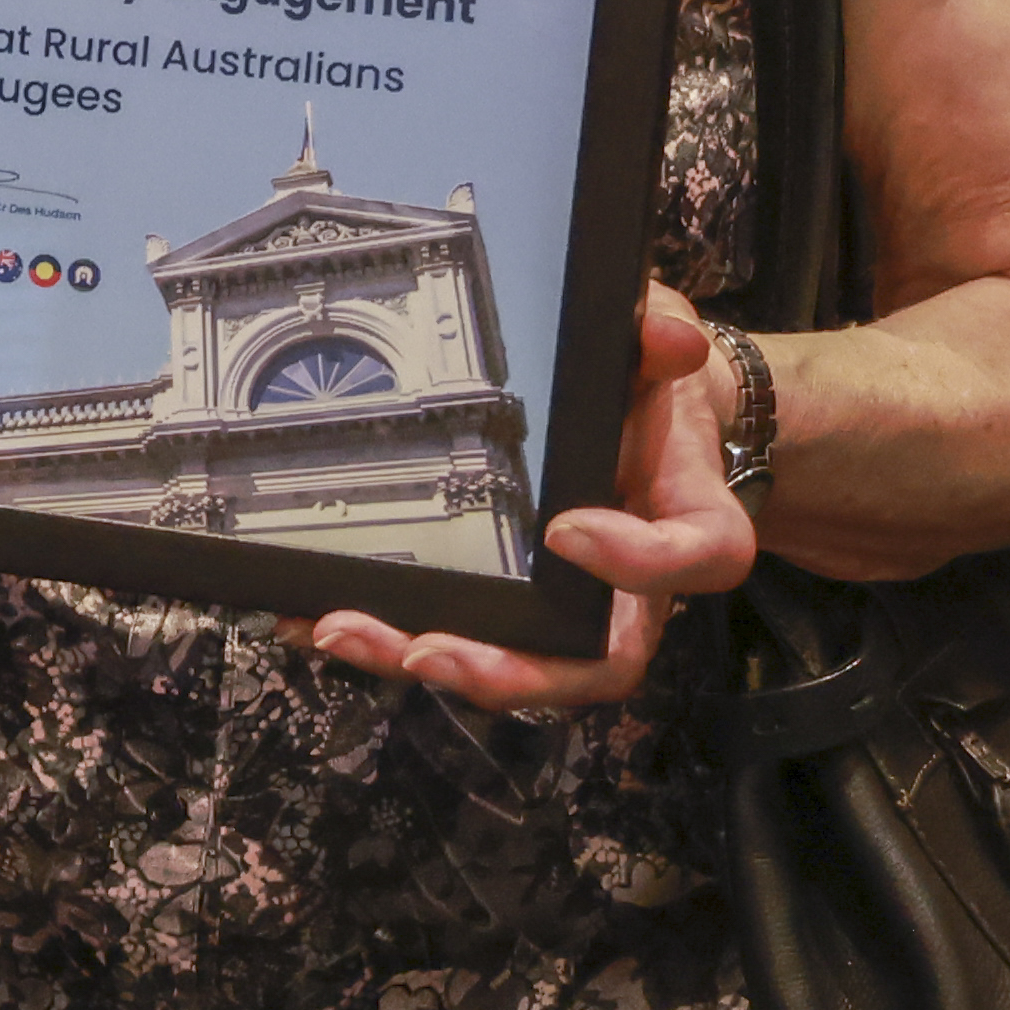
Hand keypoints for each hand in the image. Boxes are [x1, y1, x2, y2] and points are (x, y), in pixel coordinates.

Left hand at [305, 281, 761, 715]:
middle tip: (426, 649)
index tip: (567, 531)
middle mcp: (635, 586)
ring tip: (343, 631)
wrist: (644, 411)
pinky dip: (386, 634)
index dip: (639, 562)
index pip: (695, 559)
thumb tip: (667, 341)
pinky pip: (458, 636)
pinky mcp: (511, 604)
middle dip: (508, 669)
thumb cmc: (651, 390)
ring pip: (519, 667)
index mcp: (689, 522)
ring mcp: (572, 606)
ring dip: (424, 659)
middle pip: (595, 664)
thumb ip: (663, 340)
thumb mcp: (660, 346)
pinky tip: (314, 617)